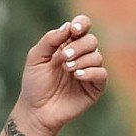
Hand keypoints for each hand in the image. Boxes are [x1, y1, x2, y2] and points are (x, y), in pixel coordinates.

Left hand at [13, 13, 107, 135]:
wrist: (35, 111)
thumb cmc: (34, 84)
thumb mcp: (36, 57)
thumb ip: (50, 40)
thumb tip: (68, 26)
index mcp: (68, 45)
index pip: (82, 27)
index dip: (82, 24)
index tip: (74, 30)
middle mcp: (81, 56)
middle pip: (91, 40)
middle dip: (78, 46)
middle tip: (63, 58)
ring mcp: (88, 72)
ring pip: (97, 56)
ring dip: (82, 60)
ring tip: (67, 69)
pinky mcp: (94, 88)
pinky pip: (101, 74)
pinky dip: (90, 72)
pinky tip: (77, 76)